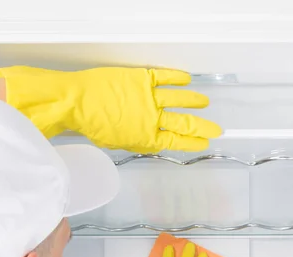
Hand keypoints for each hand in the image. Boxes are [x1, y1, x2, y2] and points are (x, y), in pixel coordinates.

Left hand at [0, 66, 221, 153]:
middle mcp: (152, 119)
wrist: (76, 102)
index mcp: (146, 138)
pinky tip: (187, 78)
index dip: (191, 143)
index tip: (203, 143)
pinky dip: (177, 77)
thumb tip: (153, 140)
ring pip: (179, 100)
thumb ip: (137, 141)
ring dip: (194, 102)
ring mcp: (148, 98)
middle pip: (184, 124)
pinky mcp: (141, 79)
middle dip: (202, 128)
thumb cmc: (93, 125)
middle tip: (215, 129)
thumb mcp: (117, 143)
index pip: (176, 141)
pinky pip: (164, 77)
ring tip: (205, 103)